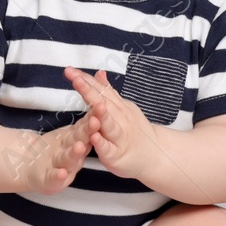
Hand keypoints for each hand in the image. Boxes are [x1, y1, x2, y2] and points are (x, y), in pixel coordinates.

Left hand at [4, 111, 95, 194]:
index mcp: (80, 139)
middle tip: (97, 118)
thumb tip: (101, 77)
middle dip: (90, 130)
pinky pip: (55, 179)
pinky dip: (59, 176)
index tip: (102, 102)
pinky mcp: (51, 181)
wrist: (33, 169)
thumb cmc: (59, 148)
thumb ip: (88, 113)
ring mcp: (64, 167)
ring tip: (79, 145)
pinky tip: (62, 173)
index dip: (96, 114)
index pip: (89, 124)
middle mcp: (74, 153)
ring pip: (70, 159)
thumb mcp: (76, 129)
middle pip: (84, 140)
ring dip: (76, 152)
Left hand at [65, 67, 161, 181]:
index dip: (85, 80)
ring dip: (100, 114)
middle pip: (103, 102)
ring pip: (109, 124)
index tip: (70, 70)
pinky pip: (108, 149)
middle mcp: (119, 118)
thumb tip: (99, 72)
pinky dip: (102, 143)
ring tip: (92, 104)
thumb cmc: (134, 131)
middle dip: (89, 90)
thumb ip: (108, 92)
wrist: (155, 154)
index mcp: (118, 106)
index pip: (100, 90)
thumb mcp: (122, 108)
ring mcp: (119, 137)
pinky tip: (94, 137)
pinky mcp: (116, 155)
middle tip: (76, 79)